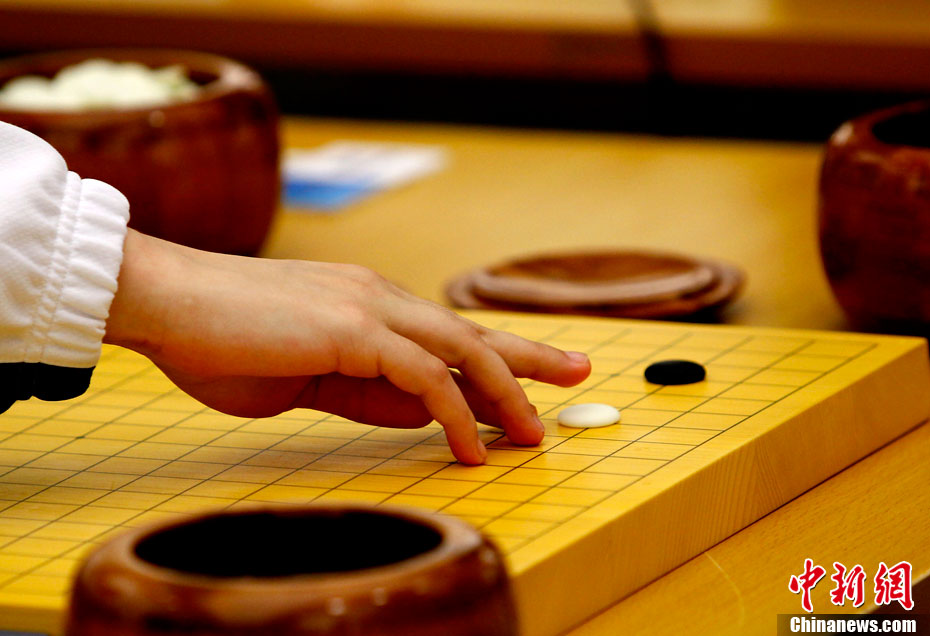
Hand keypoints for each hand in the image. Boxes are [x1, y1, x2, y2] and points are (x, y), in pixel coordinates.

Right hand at [105, 230, 590, 463]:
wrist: (165, 300)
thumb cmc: (222, 338)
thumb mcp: (306, 377)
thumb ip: (365, 392)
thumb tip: (421, 414)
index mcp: (366, 303)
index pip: (446, 332)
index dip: (495, 354)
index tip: (533, 374)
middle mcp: (379, 297)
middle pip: (473, 331)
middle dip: (531, 356)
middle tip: (579, 371)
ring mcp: (368, 309)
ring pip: (463, 349)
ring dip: (507, 393)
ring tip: (535, 432)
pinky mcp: (351, 329)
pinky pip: (425, 377)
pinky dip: (456, 413)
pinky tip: (471, 446)